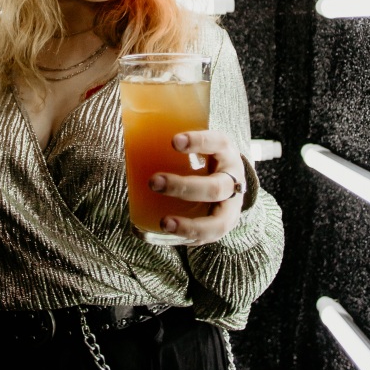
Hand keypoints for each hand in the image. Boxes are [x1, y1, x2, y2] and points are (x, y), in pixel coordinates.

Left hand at [149, 131, 245, 245]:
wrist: (232, 178)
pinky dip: (187, 237)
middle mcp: (234, 180)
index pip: (217, 143)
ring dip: (190, 225)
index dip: (198, 142)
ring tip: (165, 223)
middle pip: (215, 188)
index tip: (174, 141)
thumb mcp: (201, 143)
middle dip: (184, 188)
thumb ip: (178, 142)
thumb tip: (136, 131)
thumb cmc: (208, 156)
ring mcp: (231, 207)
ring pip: (217, 223)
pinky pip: (207, 237)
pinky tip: (166, 232)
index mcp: (227, 153)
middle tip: (154, 182)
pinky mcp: (222, 226)